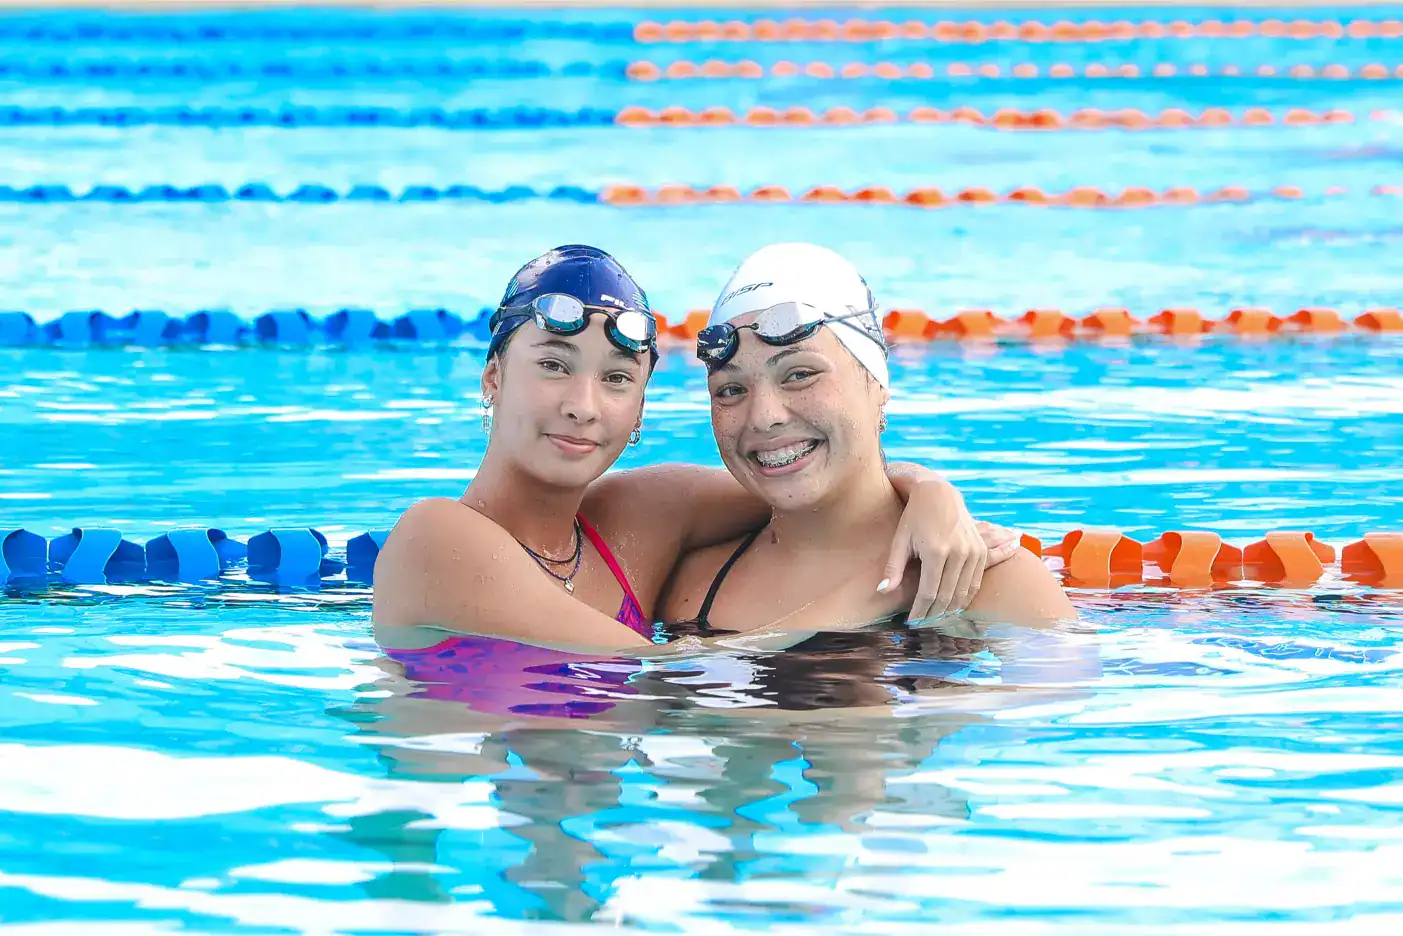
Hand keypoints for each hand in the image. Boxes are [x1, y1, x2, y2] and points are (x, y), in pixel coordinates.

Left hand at [879, 480, 1018, 620]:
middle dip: (933, 614)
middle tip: (923, 623)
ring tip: (936, 616)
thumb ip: (893, 568)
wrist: (939, 493)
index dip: (919, 611)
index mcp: (935, 551)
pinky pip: (975, 583)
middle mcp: (958, 553)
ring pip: (962, 593)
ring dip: (949, 609)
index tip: (911, 621)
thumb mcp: (900, 540)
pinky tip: (952, 605)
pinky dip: (964, 597)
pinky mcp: (980, 551)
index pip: (927, 593)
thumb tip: (882, 591)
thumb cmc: (914, 517)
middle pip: (946, 596)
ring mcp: (973, 552)